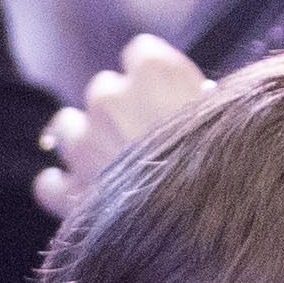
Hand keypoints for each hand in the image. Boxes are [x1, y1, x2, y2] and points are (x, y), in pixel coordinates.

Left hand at [34, 34, 214, 219]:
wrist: (212, 231)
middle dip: (120, 109)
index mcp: (154, 72)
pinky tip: (84, 196)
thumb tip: (193, 101)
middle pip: (103, 90)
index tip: (167, 94)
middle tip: (148, 138)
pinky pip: (49, 182)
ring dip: (84, 139)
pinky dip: (63, 187)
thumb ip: (199, 99)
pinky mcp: (69, 191)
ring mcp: (84, 144)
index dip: (154, 76)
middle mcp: (110, 99)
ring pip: (65, 126)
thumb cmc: (235, 169)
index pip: (140, 51)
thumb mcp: (231, 120)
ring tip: (111, 163)